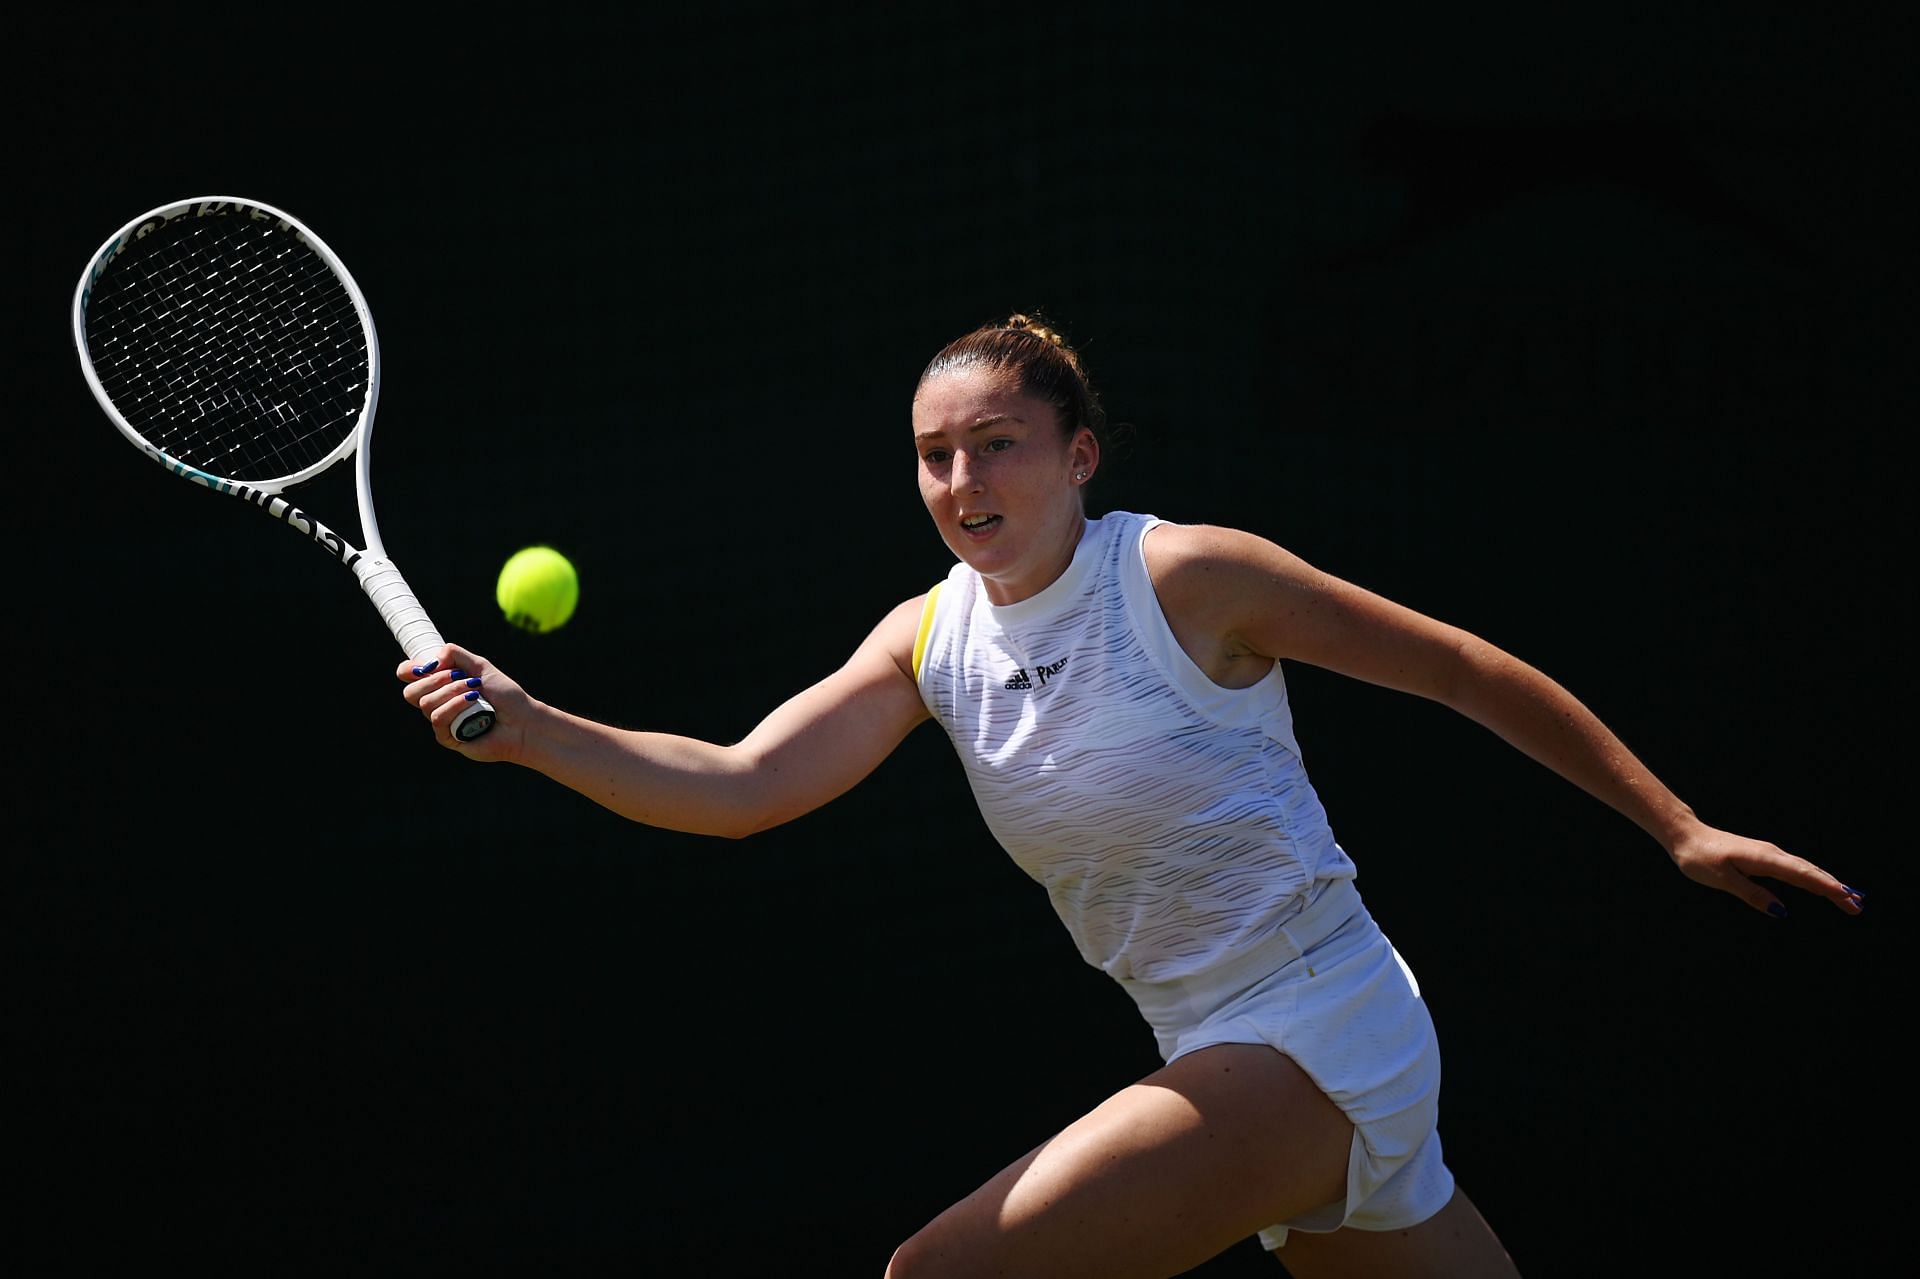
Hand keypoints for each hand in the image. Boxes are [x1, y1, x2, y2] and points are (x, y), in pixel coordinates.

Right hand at [395, 643, 527, 761]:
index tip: (422, 666)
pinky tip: (473, 703)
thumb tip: (430, 661)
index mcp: (441, 685)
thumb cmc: (505, 695)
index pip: (409, 677)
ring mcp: (442, 722)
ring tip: (475, 691)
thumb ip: (455, 655)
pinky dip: (455, 706)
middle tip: (459, 676)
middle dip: (434, 680)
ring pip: (426, 704)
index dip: (408, 670)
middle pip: (411, 692)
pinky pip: (438, 719)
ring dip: (452, 692)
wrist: (523, 721)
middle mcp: (438, 703)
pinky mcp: (447, 738)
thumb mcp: (481, 667)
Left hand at [1668, 823, 1863, 917]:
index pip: (1803, 876)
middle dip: (1835, 888)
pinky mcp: (1762, 855)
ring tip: (1848, 896)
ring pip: (1804, 869)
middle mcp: (1771, 854)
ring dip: (1827, 882)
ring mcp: (1768, 853)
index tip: (1849, 899)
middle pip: (1810, 872)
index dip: (1827, 888)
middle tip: (1858, 906)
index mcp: (1763, 859)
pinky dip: (1811, 877)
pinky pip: (1794, 867)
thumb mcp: (1721, 879)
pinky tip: (1817, 884)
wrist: (1685, 834)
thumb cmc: (1699, 857)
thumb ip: (1751, 894)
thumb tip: (1780, 911)